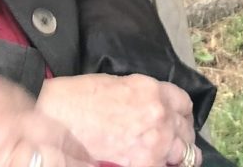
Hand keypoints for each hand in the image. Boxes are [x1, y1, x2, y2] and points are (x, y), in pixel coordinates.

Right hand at [35, 74, 194, 166]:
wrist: (57, 116)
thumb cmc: (78, 97)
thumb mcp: (117, 84)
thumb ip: (142, 96)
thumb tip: (151, 108)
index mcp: (152, 90)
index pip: (183, 103)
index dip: (181, 113)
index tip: (178, 120)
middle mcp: (159, 114)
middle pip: (185, 130)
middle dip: (180, 135)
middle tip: (172, 141)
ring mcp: (154, 141)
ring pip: (183, 153)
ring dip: (175, 154)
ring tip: (165, 156)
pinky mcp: (144, 162)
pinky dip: (161, 165)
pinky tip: (152, 162)